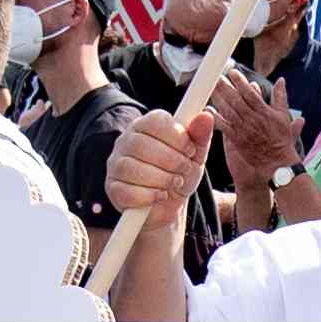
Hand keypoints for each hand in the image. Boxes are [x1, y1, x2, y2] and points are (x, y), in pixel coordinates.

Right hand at [104, 104, 205, 219]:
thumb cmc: (179, 173)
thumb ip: (200, 135)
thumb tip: (207, 115)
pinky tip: (160, 195)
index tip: (191, 150)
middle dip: (171, 160)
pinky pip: (127, 192)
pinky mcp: (113, 189)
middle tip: (185, 169)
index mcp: (145, 125)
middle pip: (141, 144)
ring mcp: (115, 165)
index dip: (176, 136)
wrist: (169, 206)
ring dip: (162, 179)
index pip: (154, 120)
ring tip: (175, 183)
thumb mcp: (195, 155)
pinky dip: (149, 196)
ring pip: (132, 168)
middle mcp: (125, 141)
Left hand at [214, 70, 300, 192]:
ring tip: (211, 87)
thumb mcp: (284, 115)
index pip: (250, 93)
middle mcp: (253, 119)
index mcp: (264, 112)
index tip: (232, 72)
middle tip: (216, 76)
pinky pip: (224, 126)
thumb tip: (281, 80)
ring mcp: (243, 129)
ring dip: (219, 98)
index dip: (240, 82)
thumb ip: (281, 96)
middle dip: (226, 87)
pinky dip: (216, 118)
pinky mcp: (236, 139)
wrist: (277, 162)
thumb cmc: (281, 139)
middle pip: (236, 99)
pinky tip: (208, 109)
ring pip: (228, 110)